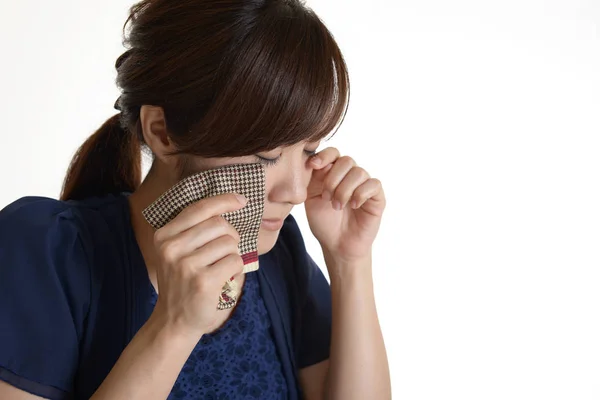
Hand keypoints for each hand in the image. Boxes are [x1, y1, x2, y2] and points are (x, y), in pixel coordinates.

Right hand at [151, 193, 245, 337]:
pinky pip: (235, 261)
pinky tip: (224, 278)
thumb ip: (196, 229)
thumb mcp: (177, 252)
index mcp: (164, 236)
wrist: (174, 320)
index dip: (224, 200)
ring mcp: (187, 265)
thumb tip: (233, 203)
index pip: (199, 208)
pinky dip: (236, 269)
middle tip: (225, 251)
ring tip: (220, 268)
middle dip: (230, 235)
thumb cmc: (183, 281)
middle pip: (219, 224)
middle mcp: (172, 248)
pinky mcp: (204, 281)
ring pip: (229, 243)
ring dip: (232, 254)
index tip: (241, 200)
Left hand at [305, 147, 385, 262]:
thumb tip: (316, 161)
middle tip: (326, 198)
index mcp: (333, 173)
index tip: (313, 166)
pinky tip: (353, 206)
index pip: (333, 153)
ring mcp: (364, 185)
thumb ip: (313, 179)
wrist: (337, 245)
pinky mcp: (377, 197)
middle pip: (346, 161)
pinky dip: (360, 194)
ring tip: (337, 206)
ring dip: (344, 189)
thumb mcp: (311, 198)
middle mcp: (350, 176)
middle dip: (333, 179)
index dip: (324, 156)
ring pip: (359, 172)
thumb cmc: (324, 223)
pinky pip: (373, 184)